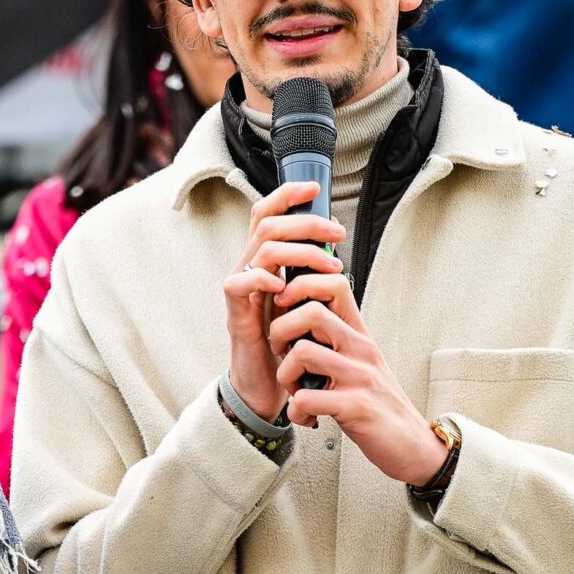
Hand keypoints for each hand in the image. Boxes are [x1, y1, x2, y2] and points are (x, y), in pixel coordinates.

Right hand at [223, 178, 346, 422]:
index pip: (267, 213)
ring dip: (300, 252)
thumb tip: (333, 239)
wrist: (266, 384)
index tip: (315, 188)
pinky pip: (240, 283)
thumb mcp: (302, 297)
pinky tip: (285, 289)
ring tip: (329, 267)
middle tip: (338, 235)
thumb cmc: (286, 341)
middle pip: (268, 224)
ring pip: (263, 249)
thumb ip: (309, 270)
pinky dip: (263, 279)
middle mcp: (248, 268)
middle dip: (307, 223)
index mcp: (263, 261)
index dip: (287, 194)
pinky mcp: (235, 313)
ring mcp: (239, 289)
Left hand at [269, 264, 449, 484]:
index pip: (333, 285)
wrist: (412, 444)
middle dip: (280, 333)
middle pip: (309, 312)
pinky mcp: (356, 406)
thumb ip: (336, 341)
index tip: (285, 309)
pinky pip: (305, 399)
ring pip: (301, 352)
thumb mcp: (361, 363)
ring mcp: (360, 377)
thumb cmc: (378, 405)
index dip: (300, 287)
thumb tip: (299, 320)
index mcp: (359, 335)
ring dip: (286, 376)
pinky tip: (307, 418)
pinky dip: (296, 412)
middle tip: (282, 356)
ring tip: (296, 392)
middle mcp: (361, 349)